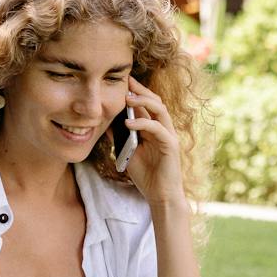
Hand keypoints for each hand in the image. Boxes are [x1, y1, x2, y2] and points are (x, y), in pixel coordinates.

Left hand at [120, 78, 185, 206]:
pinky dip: (143, 123)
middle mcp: (163, 128)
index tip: (122, 81)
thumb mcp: (127, 152)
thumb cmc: (146, 175)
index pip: (146, 104)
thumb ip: (120, 137)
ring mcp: (168, 135)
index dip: (136, 92)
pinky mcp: (170, 145)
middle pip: (155, 101)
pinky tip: (128, 122)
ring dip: (143, 101)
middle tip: (126, 81)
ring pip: (159, 109)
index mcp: (153, 128)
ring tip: (127, 98)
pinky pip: (157, 129)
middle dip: (140, 90)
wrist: (160, 195)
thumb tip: (105, 123)